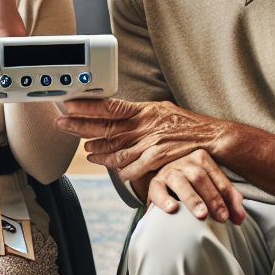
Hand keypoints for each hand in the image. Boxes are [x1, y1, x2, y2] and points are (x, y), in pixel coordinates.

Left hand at [55, 97, 227, 180]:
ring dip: (98, 151)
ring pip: (116, 149)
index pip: (110, 106)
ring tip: (87, 151)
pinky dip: (122, 170)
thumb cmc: (186, 125)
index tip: (70, 104)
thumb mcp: (161, 111)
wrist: (213, 138)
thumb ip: (138, 115)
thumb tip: (117, 114)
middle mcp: (145, 124)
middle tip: (61, 123)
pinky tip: (114, 170)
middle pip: (106, 126)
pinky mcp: (158, 158)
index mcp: (144, 110)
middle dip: (81, 125)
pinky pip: (133, 167)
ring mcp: (151, 142)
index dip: (88, 106)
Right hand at [146, 150, 245, 223]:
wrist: (166, 186)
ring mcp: (168, 171)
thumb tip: (240, 219)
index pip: (217, 177)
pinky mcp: (154, 183)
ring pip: (181, 182)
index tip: (234, 216)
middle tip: (221, 218)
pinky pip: (157, 189)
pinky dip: (164, 199)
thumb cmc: (193, 189)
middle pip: (200, 177)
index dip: (227, 196)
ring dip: (193, 199)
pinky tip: (172, 209)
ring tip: (201, 215)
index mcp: (201, 159)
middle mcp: (184, 162)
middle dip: (213, 199)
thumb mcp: (211, 191)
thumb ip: (227, 201)